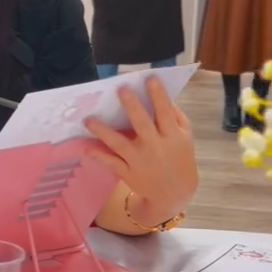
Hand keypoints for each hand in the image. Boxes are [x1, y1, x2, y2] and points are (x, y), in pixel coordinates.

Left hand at [84, 77, 197, 225]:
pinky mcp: (128, 173)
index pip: (165, 112)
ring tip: (88, 120)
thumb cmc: (180, 158)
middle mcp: (155, 146)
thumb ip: (176, 117)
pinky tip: (86, 147)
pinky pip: (111, 163)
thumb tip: (164, 97)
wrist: (175, 193)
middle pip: (142, 124)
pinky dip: (99, 155)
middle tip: (121, 90)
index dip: (158, 95)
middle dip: (132, 107)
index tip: (150, 78)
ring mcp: (139, 161)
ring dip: (103, 131)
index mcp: (171, 136)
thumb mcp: (185, 137)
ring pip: (119, 144)